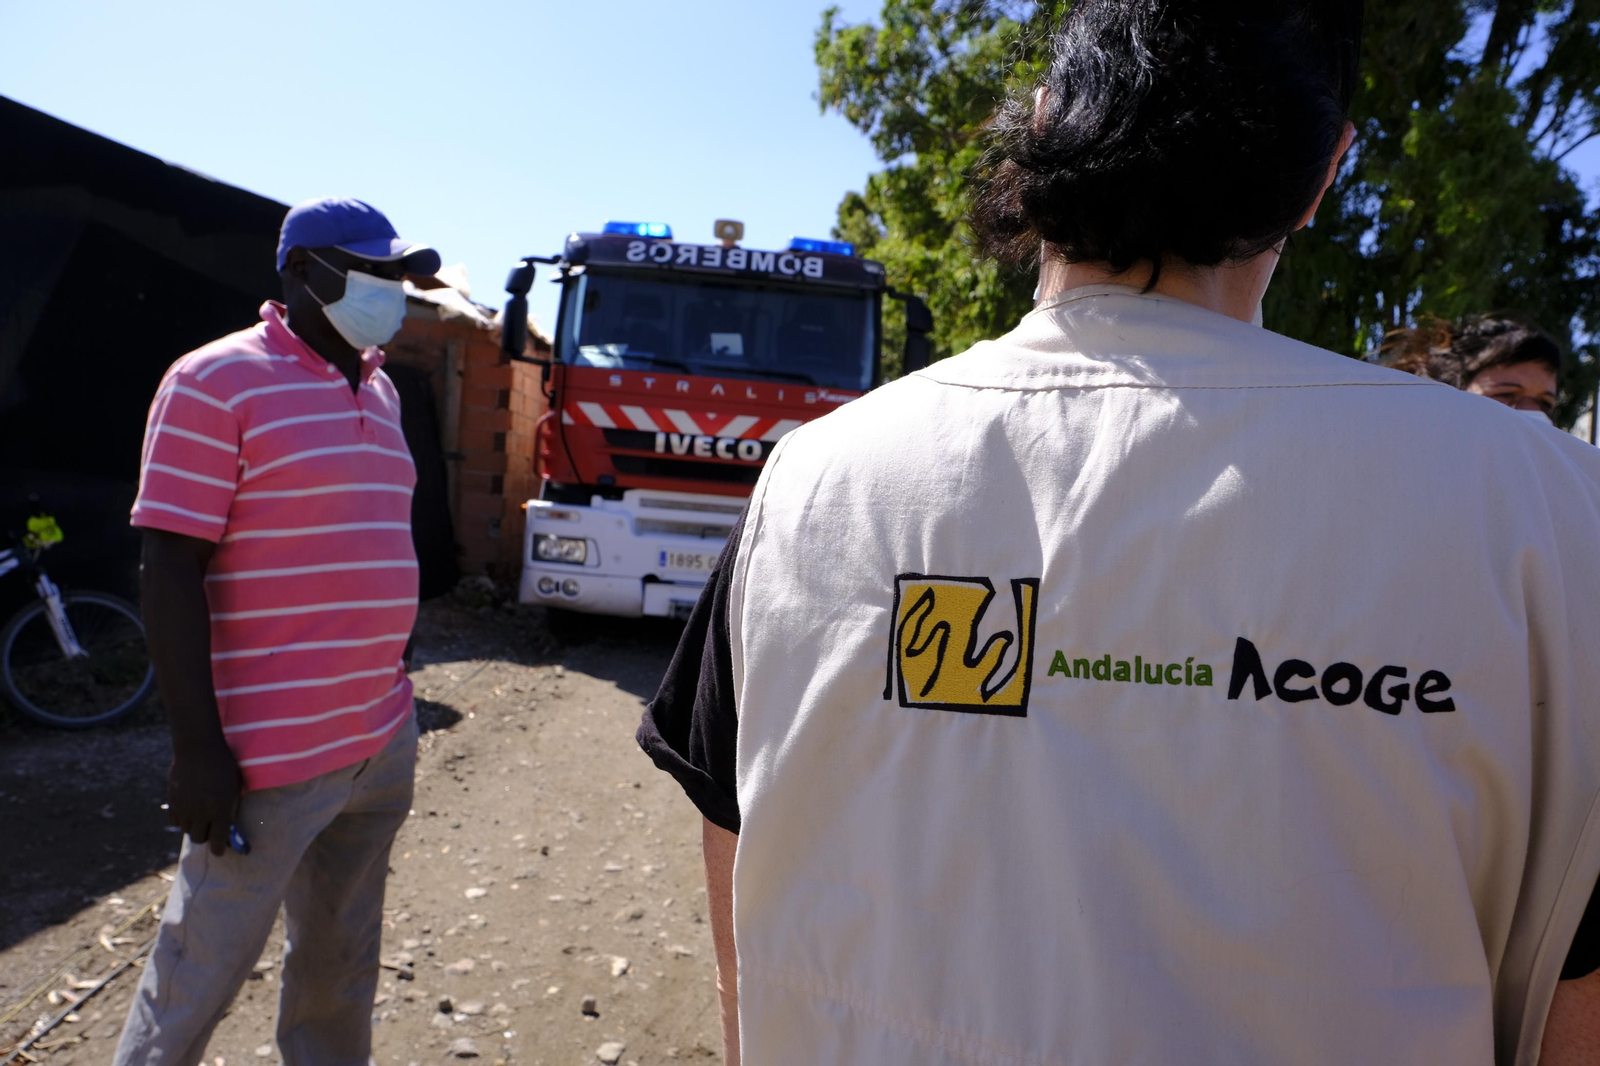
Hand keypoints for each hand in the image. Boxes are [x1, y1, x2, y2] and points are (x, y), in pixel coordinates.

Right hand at [167, 741, 241, 855]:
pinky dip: (182, 820)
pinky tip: (188, 811)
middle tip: (211, 830)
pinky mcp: (173, 801)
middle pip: (200, 838)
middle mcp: (201, 813)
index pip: (218, 841)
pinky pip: (175, 821)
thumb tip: (228, 826)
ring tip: (201, 817)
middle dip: (206, 837)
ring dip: (194, 827)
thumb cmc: (223, 765)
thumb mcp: (234, 787)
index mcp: (220, 810)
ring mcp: (185, 808)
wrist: (199, 747)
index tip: (220, 850)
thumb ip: (230, 807)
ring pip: (187, 830)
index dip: (219, 849)